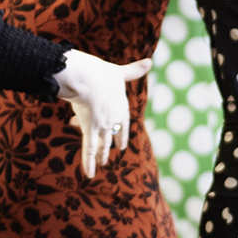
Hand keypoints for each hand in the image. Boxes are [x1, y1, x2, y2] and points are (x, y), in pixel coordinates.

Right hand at [53, 49, 152, 179]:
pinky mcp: (90, 131)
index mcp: (122, 107)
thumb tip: (150, 62)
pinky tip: (89, 175)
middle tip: (107, 158)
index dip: (121, 135)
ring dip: (100, 156)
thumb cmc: (101, 73)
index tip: (121, 146)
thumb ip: (134, 70)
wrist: (87, 78)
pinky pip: (89, 150)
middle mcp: (114, 120)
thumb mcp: (119, 73)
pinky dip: (88, 163)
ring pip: (101, 145)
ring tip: (100, 165)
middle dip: (109, 147)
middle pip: (112, 136)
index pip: (123, 124)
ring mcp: (103, 127)